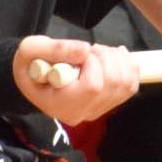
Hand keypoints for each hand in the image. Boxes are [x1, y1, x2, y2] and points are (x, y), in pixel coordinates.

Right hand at [14, 36, 139, 120]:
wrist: (34, 76)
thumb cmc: (30, 64)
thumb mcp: (31, 50)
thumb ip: (55, 49)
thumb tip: (86, 50)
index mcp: (61, 105)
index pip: (93, 87)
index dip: (93, 62)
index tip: (80, 52)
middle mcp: (82, 113)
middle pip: (114, 83)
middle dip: (107, 56)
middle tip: (90, 48)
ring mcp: (98, 110)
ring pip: (125, 83)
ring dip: (118, 59)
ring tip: (99, 52)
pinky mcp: (109, 103)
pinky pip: (131, 85)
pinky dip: (128, 66)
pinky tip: (114, 56)